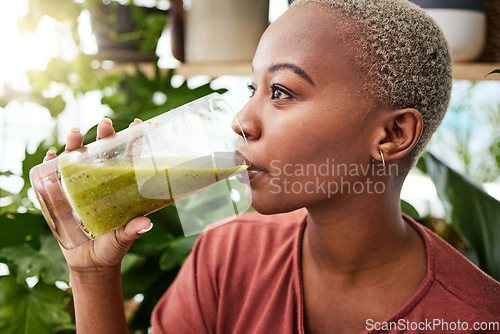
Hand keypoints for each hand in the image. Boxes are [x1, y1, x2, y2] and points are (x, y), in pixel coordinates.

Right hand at [44, 118, 151, 271]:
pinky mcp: (61, 196)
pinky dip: (51, 164)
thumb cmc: (112, 247)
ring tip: (74, 133)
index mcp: (121, 188)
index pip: (129, 160)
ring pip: (77, 159)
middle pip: (103, 154)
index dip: (133, 142)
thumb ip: (133, 230)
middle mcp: (101, 183)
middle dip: (104, 136)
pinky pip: (54, 177)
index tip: (137, 125)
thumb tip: (146, 224)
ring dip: (75, 144)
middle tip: (105, 124)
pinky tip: (51, 155)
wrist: (90, 263)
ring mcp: (80, 187)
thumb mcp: (123, 238)